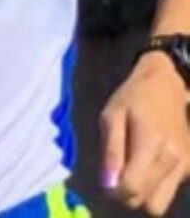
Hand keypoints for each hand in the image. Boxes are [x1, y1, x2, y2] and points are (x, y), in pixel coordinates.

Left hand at [100, 52, 189, 215]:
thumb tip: (107, 185)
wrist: (166, 85)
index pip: (133, 189)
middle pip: (150, 204)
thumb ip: (111, 153)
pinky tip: (148, 165)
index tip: (107, 181)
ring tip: (133, 169)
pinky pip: (170, 190)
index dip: (115, 192)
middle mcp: (174, 159)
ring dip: (144, 193)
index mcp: (151, 144)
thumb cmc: (133, 98)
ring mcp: (186, 165)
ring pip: (161, 202)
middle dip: (130, 196)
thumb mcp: (111, 117)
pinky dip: (156, 186)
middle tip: (118, 177)